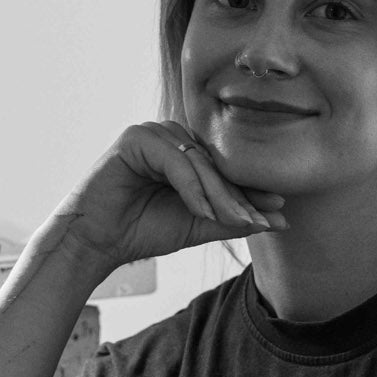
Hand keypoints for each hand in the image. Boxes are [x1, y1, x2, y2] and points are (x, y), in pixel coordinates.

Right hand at [53, 120, 285, 272]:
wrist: (97, 243)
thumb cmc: (141, 230)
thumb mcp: (198, 225)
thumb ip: (232, 219)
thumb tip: (279, 220)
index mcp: (186, 152)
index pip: (225, 170)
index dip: (251, 193)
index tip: (278, 215)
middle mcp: (172, 137)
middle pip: (215, 165)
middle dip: (240, 197)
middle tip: (262, 221)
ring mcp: (154, 134)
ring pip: (199, 163)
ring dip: (219, 195)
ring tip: (237, 221)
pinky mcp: (136, 138)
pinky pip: (175, 162)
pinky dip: (191, 188)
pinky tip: (202, 211)